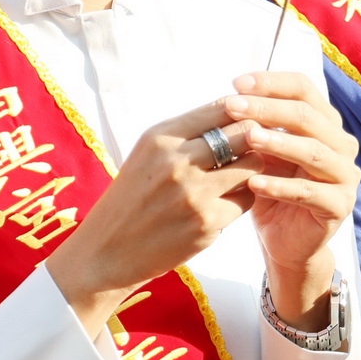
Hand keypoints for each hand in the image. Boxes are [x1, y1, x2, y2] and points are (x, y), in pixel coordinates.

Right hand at [49, 98, 259, 335]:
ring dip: (251, 170)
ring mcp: (193, 194)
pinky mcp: (206, 223)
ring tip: (235, 177)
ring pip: (252, 167)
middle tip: (250, 150)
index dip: (242, 112)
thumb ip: (187, 135)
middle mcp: (176, 161)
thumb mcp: (147, 155)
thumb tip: (237, 115)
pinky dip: (240, 200)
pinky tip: (221, 204)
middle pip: (244, 134)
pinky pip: (245, 200)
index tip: (247, 122)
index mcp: (160, 138)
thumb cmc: (131, 199)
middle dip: (253, 140)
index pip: (222, 108)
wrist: (106, 251)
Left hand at [220, 72, 360, 331]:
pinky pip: (311, 192)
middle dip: (268, 109)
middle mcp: (341, 144)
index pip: (303, 89)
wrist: (282, 241)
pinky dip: (281, 186)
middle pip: (308, 116)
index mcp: (324, 122)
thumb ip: (252, 126)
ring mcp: (345, 175)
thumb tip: (228, 97)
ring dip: (279, 143)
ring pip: (315, 152)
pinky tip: (253, 183)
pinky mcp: (340, 206)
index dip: (271, 83)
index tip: (236, 83)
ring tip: (247, 139)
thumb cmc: (269, 187)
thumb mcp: (258, 152)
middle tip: (233, 107)